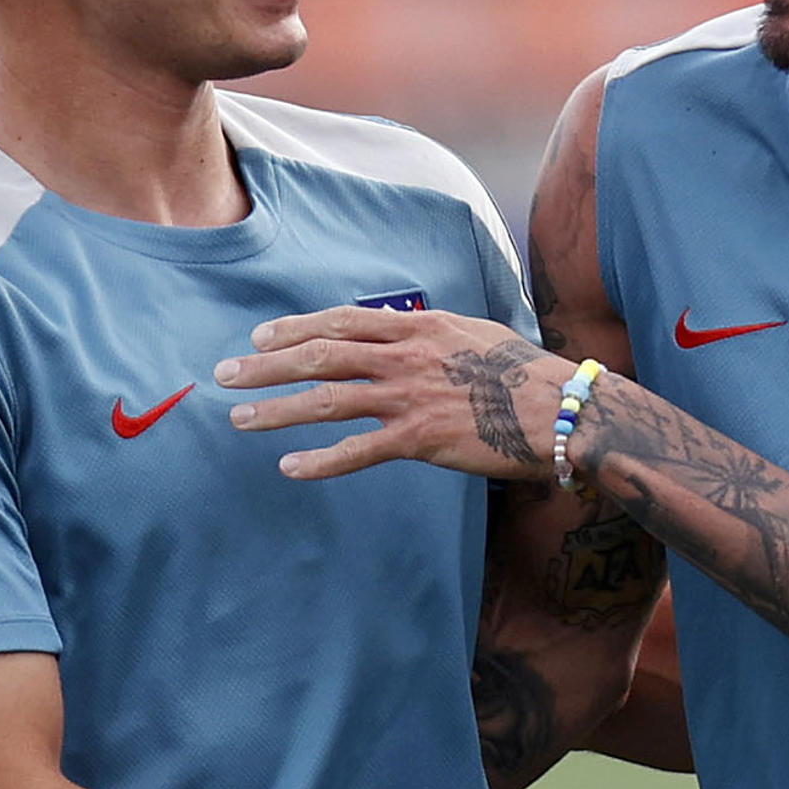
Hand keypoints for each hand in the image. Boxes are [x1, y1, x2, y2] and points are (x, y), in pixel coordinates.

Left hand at [216, 307, 571, 482]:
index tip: (260, 338)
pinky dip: (319, 460)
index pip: (342, 321)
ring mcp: (410, 396)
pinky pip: (357, 450)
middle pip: (320, 354)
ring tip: (240, 419)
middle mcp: (406, 356)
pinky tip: (289, 467)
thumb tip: (393, 328)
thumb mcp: (473, 336)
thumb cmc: (525, 375)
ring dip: (276, 409)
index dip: (295, 328)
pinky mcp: (420, 438)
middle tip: (225, 375)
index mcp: (419, 327)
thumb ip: (428, 332)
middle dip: (265, 365)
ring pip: (326, 399)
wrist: (562, 411)